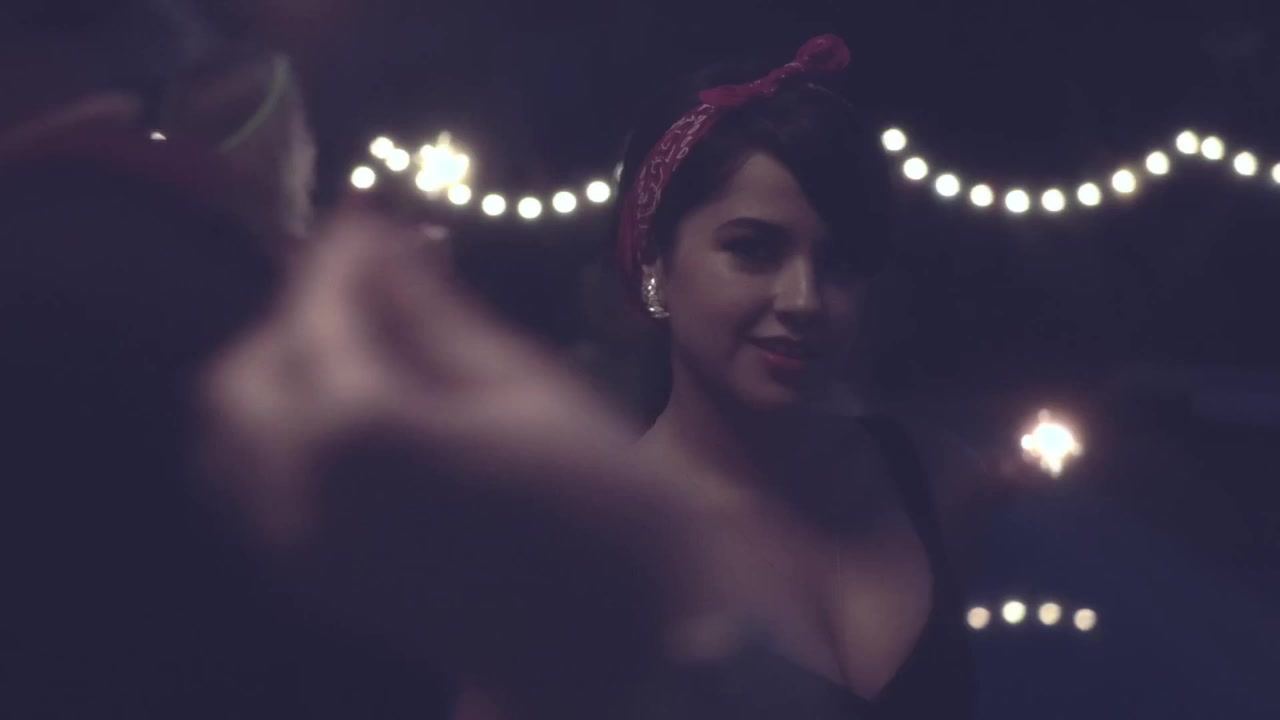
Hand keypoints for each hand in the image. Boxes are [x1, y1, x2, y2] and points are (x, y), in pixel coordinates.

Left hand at [201, 213, 717, 714]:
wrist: (628, 645)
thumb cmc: (603, 504)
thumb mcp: (526, 385)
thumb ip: (432, 311)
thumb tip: (379, 238)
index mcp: (363, 431)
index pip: (319, 312)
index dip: (342, 255)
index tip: (368, 218)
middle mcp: (303, 492)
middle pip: (243, 376)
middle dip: (296, 319)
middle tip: (369, 289)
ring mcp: (300, 549)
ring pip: (231, 438)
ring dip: (277, 377)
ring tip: (362, 353)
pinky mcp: (315, 587)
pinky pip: (253, 493)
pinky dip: (277, 439)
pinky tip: (350, 423)